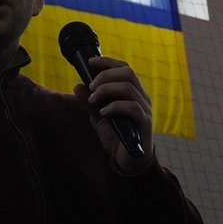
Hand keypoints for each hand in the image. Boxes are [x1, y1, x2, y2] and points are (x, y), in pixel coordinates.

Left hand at [73, 56, 153, 174]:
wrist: (129, 161)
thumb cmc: (116, 136)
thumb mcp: (98, 117)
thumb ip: (90, 102)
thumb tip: (77, 86)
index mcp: (132, 92)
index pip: (125, 68)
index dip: (108, 62)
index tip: (91, 62)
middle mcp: (141, 97)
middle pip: (128, 73)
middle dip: (106, 75)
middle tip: (91, 86)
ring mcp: (145, 109)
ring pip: (129, 87)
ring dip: (107, 89)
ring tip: (93, 99)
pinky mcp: (144, 123)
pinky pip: (132, 107)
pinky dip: (114, 106)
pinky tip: (103, 113)